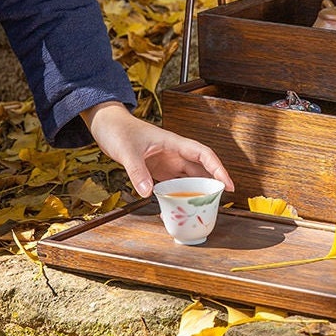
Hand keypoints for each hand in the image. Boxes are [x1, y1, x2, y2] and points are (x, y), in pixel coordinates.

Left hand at [81, 101, 233, 196]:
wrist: (107, 125)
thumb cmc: (118, 129)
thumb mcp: (127, 151)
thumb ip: (137, 171)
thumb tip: (147, 192)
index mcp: (174, 143)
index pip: (204, 155)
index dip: (218, 169)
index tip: (228, 185)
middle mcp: (174, 154)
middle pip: (200, 171)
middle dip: (211, 186)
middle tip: (217, 204)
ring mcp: (167, 163)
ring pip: (188, 180)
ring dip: (195, 193)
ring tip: (200, 210)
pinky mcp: (158, 171)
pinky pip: (173, 185)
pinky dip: (177, 196)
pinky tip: (177, 208)